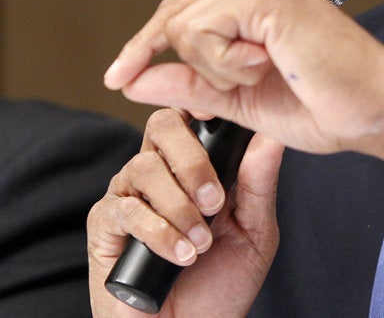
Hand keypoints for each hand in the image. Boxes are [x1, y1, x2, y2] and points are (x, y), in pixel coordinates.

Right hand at [87, 109, 284, 317]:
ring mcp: (128, 195)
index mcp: (193, 164)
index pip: (190, 114)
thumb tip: (274, 135)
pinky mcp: (104, 227)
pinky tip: (181, 256)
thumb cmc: (222, 283)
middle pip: (162, 126)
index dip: (200, 105)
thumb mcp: (255, 231)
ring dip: (180, 206)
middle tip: (216, 200)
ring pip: (144, 167)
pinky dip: (159, 232)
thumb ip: (260, 183)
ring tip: (202, 243)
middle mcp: (158, 171)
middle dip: (193, 158)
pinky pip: (125, 210)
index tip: (220, 115)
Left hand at [103, 0, 383, 168]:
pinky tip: (270, 64)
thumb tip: (136, 78)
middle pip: (177, 15)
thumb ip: (193, 86)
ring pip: (186, 28)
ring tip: (268, 73)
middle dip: (162, 56)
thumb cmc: (329, 106)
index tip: (120, 77)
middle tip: (168, 86)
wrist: (376, 111)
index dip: (150, 44)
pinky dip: (226, 66)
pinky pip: (204, 35)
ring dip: (216, 71)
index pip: (188, 12)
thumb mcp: (244, 100)